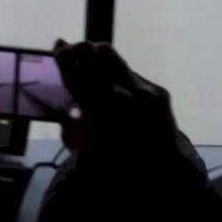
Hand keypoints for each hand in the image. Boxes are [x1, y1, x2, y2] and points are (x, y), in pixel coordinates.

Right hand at [52, 39, 205, 183]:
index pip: (78, 76)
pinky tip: (109, 77)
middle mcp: (124, 98)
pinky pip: (130, 72)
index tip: (57, 46)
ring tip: (87, 56)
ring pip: (113, 59)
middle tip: (68, 48)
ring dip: (97, 56)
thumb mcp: (85, 156)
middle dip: (79, 50)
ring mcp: (145, 92)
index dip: (65, 58)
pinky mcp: (159, 92)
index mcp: (100, 115)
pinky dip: (115, 72)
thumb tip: (68, 108)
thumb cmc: (118, 169)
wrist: (164, 174)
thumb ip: (73, 130)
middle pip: (95, 57)